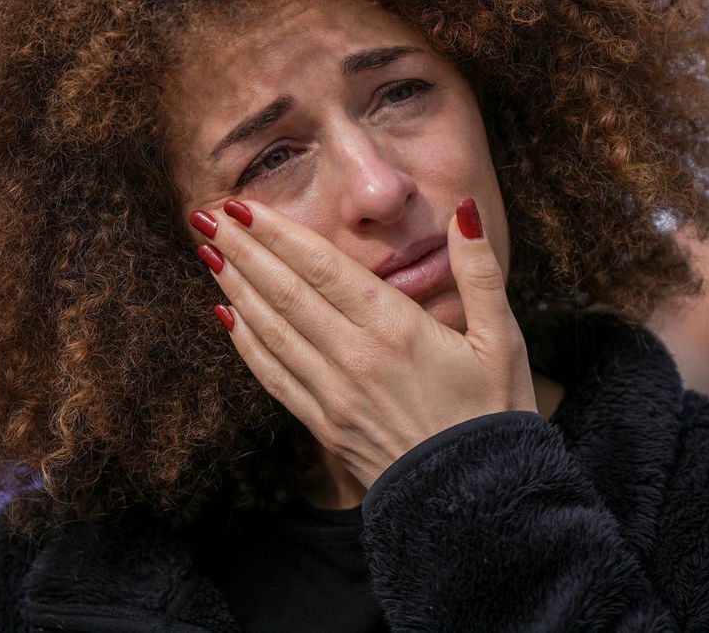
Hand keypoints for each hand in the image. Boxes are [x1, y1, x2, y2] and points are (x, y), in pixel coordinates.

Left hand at [190, 198, 537, 490]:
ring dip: (236, 288)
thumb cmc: (495, 415)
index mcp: (396, 328)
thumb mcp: (503, 338)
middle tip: (206, 215)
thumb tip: (464, 211)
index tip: (244, 205)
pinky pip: (274, 376)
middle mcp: (354, 358)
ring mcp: (333, 395)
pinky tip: (226, 317)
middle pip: (285, 292)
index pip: (322, 267)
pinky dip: (246, 343)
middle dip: (243, 250)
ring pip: (271, 330)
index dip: (278, 234)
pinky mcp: (323, 425)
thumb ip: (480, 271)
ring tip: (208, 252)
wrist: (479, 503)